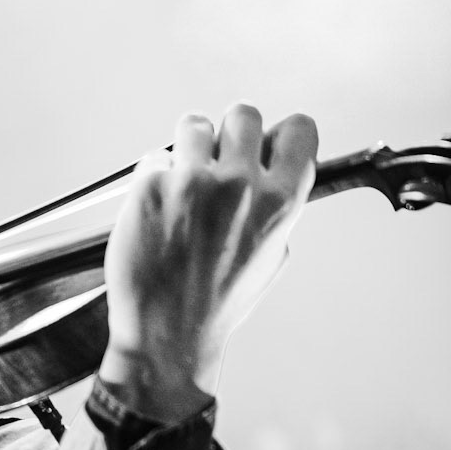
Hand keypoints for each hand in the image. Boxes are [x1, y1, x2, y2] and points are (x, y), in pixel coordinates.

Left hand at [99, 105, 316, 421]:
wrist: (166, 334)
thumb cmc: (216, 303)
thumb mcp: (270, 257)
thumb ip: (276, 208)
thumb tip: (276, 171)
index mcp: (280, 203)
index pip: (299, 129)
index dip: (279, 135)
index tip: (265, 146)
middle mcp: (241, 185)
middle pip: (244, 115)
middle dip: (228, 136)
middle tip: (214, 164)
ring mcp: (193, 182)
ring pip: (194, 125)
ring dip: (187, 148)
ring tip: (181, 185)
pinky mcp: (151, 186)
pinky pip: (154, 157)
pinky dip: (152, 177)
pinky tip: (155, 209)